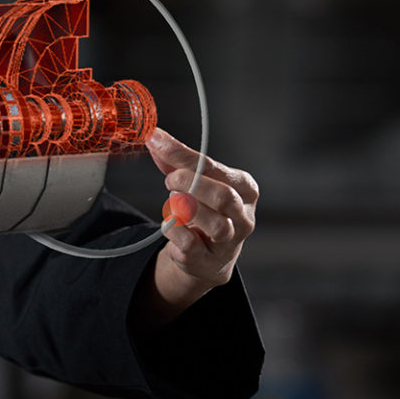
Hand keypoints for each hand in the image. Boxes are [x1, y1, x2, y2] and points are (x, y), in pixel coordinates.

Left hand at [141, 127, 259, 320]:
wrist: (207, 256)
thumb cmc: (204, 210)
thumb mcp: (194, 182)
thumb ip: (174, 161)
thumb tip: (154, 138)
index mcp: (245, 189)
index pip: (216, 167)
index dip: (184, 155)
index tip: (157, 142)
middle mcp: (244, 216)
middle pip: (224, 197)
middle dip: (191, 184)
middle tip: (169, 180)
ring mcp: (230, 241)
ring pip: (216, 224)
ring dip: (187, 209)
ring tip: (173, 200)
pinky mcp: (209, 260)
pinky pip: (190, 244)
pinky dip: (174, 230)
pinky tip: (170, 222)